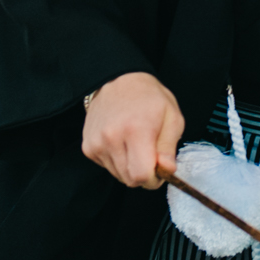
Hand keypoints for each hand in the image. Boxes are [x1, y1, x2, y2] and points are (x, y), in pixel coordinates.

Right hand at [81, 72, 185, 188]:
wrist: (117, 80)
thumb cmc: (148, 97)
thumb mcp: (172, 117)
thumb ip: (169, 147)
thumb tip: (167, 170)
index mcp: (136, 131)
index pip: (141, 176)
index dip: (154, 179)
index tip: (160, 170)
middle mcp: (112, 138)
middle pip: (129, 179)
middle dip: (144, 175)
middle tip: (151, 156)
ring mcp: (96, 143)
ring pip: (118, 175)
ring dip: (130, 167)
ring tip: (136, 145)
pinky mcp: (88, 147)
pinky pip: (107, 167)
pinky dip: (117, 161)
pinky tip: (123, 143)